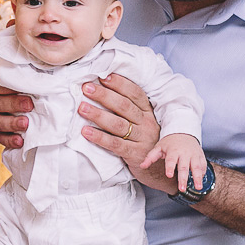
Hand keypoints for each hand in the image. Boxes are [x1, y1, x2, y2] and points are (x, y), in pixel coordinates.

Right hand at [0, 75, 32, 149]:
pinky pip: (2, 138)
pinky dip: (11, 140)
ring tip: (26, 124)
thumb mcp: (27, 78)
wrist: (33, 104)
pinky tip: (20, 141)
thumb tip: (41, 72)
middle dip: (14, 104)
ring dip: (12, 123)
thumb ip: (29, 77)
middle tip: (29, 105)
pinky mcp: (0, 132)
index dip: (6, 87)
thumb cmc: (29, 88)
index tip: (23, 87)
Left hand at [78, 73, 170, 190]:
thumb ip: (129, 108)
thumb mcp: (143, 122)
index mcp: (148, 111)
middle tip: (86, 88)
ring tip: (82, 108)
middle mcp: (146, 123)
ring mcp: (142, 139)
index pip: (135, 93)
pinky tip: (86, 132)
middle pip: (124, 106)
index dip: (119, 83)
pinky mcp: (135, 154)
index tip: (103, 76)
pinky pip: (115, 144)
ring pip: (118, 124)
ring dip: (98, 115)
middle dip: (104, 95)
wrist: (162, 169)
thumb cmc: (146, 140)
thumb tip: (103, 89)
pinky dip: (100, 137)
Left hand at [140, 133, 206, 192]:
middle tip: (182, 189)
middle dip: (183, 178)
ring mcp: (194, 155)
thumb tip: (142, 166)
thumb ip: (150, 157)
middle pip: (184, 167)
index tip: (169, 175)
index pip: (171, 160)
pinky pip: (203, 165)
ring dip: (197, 178)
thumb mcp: (159, 147)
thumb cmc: (169, 143)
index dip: (170, 167)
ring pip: (196, 167)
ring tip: (198, 188)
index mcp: (173, 151)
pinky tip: (201, 181)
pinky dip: (203, 173)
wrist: (183, 132)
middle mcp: (184, 153)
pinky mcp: (200, 156)